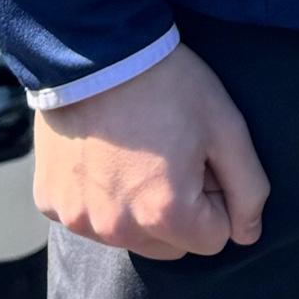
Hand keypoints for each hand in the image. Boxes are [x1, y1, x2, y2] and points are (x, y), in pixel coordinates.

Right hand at [33, 43, 268, 258]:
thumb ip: (248, 188)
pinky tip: (104, 153)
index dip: (218, 197)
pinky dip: (100, 196)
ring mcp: (78, 219)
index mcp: (165, 214)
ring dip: (140, 209)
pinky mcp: (50, 204)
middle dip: (180, 211)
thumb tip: (248, 234)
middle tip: (174, 155)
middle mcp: (117, 230)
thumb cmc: (169, 85)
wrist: (96, 53)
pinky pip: (88, 217)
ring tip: (139, 151)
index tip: (204, 159)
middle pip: (170, 245)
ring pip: (128, 235)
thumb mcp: (226, 127)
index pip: (214, 239)